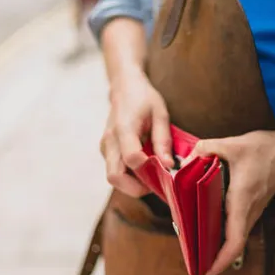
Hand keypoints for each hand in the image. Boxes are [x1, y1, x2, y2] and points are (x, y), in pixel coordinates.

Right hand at [100, 69, 174, 196]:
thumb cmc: (143, 98)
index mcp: (124, 129)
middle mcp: (110, 141)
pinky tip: (145, 168)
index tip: (166, 170)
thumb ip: (163, 141)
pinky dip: (129, 176)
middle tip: (157, 183)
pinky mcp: (106, 152)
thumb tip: (168, 165)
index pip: (131, 158)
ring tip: (153, 175)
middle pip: (115, 177)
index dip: (149, 170)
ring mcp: (105, 147)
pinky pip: (115, 171)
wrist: (123, 87)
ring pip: (113, 177)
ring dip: (133, 184)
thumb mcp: (160, 114)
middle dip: (136, 187)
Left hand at [187, 131, 274, 274]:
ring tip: (197, 251)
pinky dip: (224, 236)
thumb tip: (184, 163)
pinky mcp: (253, 207)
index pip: (234, 239)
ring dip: (219, 249)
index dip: (221, 260)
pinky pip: (238, 228)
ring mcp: (253, 211)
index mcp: (242, 199)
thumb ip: (205, 149)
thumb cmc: (266, 149)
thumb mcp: (232, 144)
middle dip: (214, 260)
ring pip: (236, 238)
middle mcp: (249, 210)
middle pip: (233, 245)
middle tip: (194, 265)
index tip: (207, 272)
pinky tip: (209, 231)